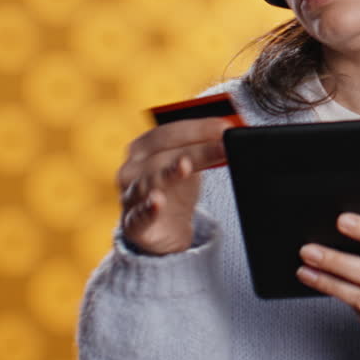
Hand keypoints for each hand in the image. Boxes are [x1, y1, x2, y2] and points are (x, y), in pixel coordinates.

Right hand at [117, 116, 230, 254]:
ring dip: (169, 174)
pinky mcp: (134, 224)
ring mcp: (130, 197)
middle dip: (195, 150)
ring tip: (185, 166)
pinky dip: (148, 208)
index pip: (168, 133)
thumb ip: (206, 148)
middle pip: (162, 156)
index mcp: (143, 148)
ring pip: (148, 183)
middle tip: (223, 146)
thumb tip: (230, 132)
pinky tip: (158, 201)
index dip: (197, 129)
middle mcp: (132, 169)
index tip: (224, 128)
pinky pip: (138, 216)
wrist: (165, 231)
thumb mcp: (191, 165)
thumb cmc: (175, 190)